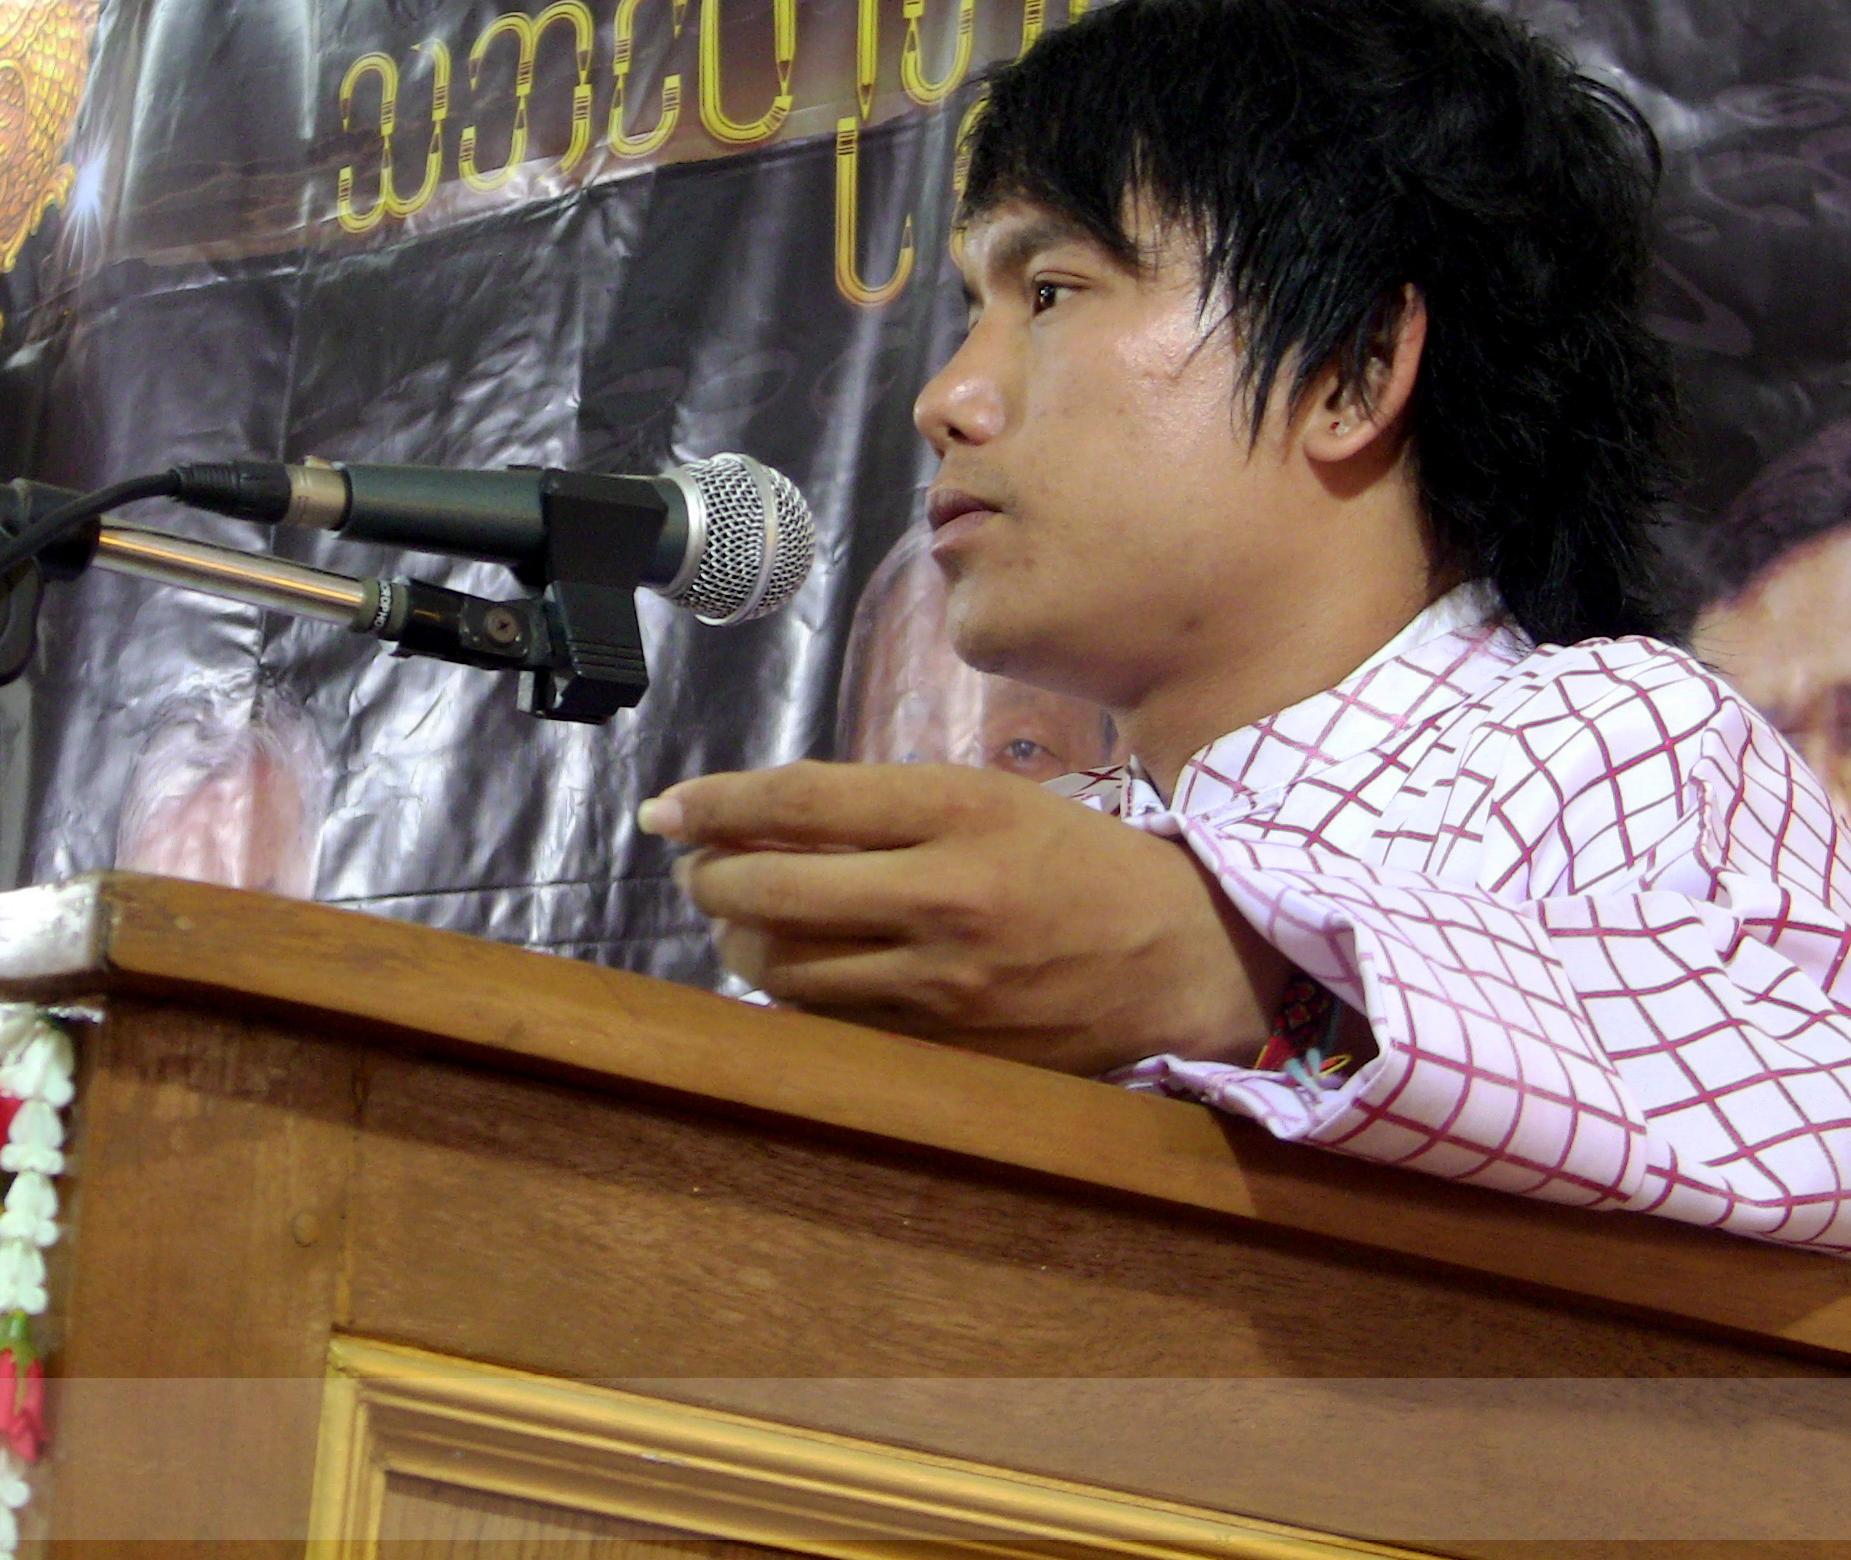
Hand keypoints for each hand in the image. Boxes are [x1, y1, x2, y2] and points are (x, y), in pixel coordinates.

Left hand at [641, 761, 1287, 1075]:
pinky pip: (836, 1028)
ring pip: (791, 971)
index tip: (665, 811)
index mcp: (960, 811)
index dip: (717, 804)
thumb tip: (759, 821)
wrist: (1185, 961)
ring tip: (741, 923)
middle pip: (775, 891)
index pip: (802, 801)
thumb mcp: (991, 800)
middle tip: (700, 870)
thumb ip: (884, 808)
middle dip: (713, 880)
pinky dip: (798, 1000)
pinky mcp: (951, 1050)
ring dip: (742, 945)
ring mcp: (947, 985)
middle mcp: (947, 895)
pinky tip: (795, 976)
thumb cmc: (1079, 864)